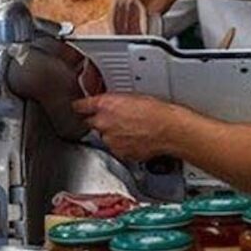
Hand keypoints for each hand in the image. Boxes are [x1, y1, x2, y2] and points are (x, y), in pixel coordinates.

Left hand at [71, 93, 188, 161]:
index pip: (80, 106)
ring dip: (112, 134)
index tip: (80, 107)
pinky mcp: (119, 153)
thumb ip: (114, 102)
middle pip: (91, 122)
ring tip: (131, 129)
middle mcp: (103, 123)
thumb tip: (111, 104)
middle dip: (99, 121)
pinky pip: (116, 148)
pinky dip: (122, 145)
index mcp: (104, 104)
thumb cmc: (157, 111)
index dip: (81, 106)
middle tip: (115, 118)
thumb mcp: (133, 97)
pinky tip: (135, 138)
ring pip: (104, 137)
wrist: (170, 130)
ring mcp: (110, 140)